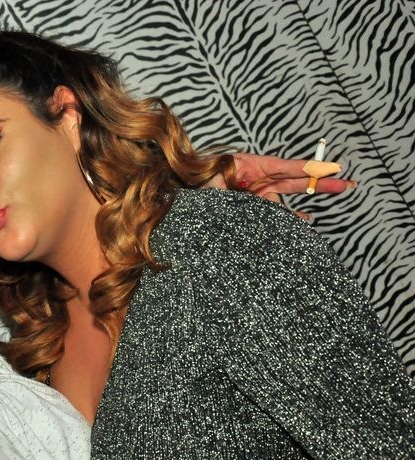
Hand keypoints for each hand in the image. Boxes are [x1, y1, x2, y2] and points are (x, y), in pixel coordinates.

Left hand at [207, 153, 354, 219]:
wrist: (184, 190)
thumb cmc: (196, 181)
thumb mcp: (212, 180)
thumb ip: (229, 186)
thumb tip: (250, 195)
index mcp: (251, 166)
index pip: (287, 167)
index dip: (310, 169)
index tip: (333, 169)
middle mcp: (258, 179)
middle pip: (294, 180)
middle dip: (320, 182)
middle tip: (346, 184)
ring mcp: (256, 193)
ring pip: (286, 197)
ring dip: (307, 200)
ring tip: (331, 199)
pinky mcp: (251, 206)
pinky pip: (273, 212)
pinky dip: (288, 216)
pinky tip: (304, 221)